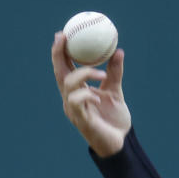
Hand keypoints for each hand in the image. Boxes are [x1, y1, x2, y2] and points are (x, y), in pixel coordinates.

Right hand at [52, 33, 130, 156]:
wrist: (121, 143)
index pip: (64, 68)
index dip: (60, 52)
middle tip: (63, 37)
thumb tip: (119, 50)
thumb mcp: (115, 92)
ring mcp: (73, 110)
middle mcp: (71, 99)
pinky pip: (76, 101)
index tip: (62, 34)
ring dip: (83, 74)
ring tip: (101, 73)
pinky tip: (97, 95)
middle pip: (58, 73)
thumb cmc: (115, 120)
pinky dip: (85, 94)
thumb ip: (114, 73)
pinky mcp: (80, 120)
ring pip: (67, 85)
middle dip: (57, 54)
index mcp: (77, 91)